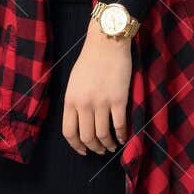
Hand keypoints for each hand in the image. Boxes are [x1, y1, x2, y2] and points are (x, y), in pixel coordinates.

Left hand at [62, 21, 132, 154]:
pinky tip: (124, 139)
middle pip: (87, 137)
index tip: (83, 150)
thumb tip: (80, 122)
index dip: (76, 146)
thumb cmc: (89, 60)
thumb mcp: (74, 83)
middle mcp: (84, 105)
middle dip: (94, 148)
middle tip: (100, 150)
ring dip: (108, 145)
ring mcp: (102, 103)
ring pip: (104, 135)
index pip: (69, 132)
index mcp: (70, 100)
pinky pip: (120, 125)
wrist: (106, 43)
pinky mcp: (119, 100)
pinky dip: (122, 136)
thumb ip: (75, 102)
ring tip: (112, 147)